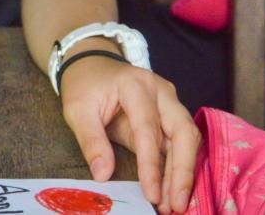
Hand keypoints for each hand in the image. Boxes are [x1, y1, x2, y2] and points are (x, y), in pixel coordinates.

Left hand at [59, 56, 198, 213]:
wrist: (92, 65)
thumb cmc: (85, 86)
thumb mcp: (77, 110)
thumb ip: (91, 141)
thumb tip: (103, 175)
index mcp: (135, 85)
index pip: (148, 128)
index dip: (151, 164)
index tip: (151, 193)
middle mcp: (161, 92)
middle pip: (183, 131)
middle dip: (183, 171)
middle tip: (177, 204)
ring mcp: (169, 103)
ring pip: (187, 139)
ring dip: (182, 173)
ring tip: (173, 204)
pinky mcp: (170, 116)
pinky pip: (180, 144)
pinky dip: (178, 168)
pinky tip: (172, 191)